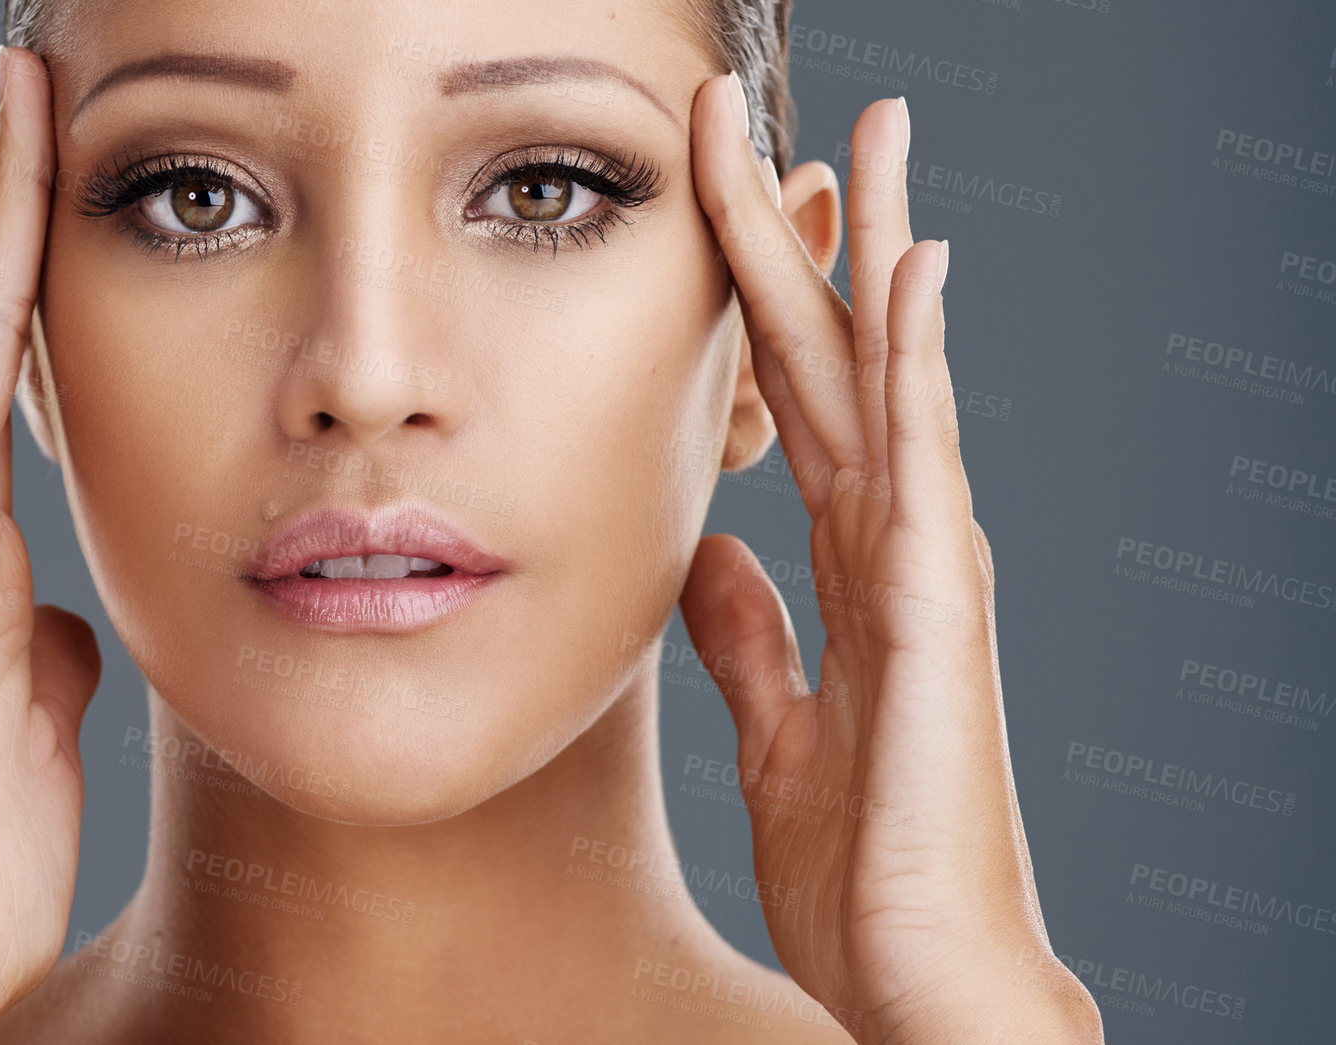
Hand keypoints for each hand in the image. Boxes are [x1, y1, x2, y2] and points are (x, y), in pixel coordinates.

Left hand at [676, 74, 1100, 1042]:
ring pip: (891, 378)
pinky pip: (922, 461)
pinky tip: (910, 272)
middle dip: (803, 237)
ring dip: (868, 255)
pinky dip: (918, 362)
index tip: (726, 203)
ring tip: (865, 139)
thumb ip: (752, 639)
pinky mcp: (937, 611)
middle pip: (840, 359)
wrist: (917, 973)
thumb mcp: (775, 731)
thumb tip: (714, 557)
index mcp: (850, 566)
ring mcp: (925, 569)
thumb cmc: (862, 865)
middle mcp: (895, 545)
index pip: (797, 397)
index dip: (759, 298)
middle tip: (780, 119)